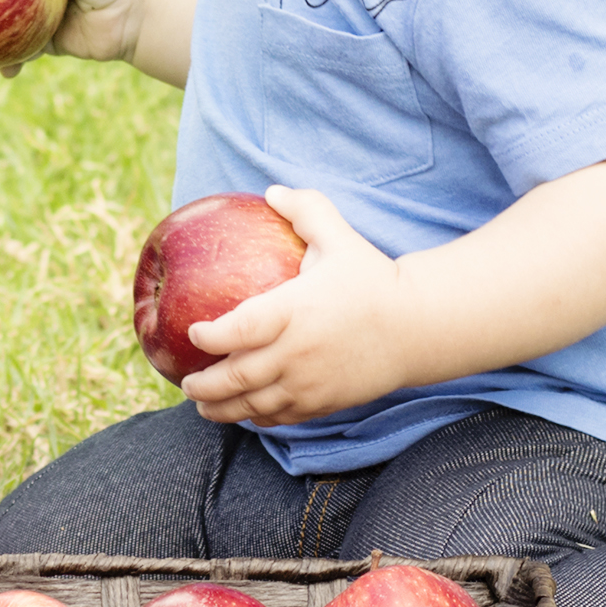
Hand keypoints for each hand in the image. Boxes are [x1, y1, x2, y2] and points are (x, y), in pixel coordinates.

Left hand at [177, 186, 416, 424]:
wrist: (419, 326)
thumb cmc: (373, 277)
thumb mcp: (340, 237)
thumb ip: (306, 211)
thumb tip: (272, 190)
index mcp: (294, 310)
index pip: (238, 329)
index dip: (210, 336)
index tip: (193, 332)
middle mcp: (297, 352)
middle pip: (237, 377)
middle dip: (204, 384)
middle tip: (186, 381)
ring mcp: (310, 383)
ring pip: (255, 405)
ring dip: (223, 408)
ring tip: (203, 405)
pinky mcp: (325, 403)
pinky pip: (282, 416)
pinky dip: (258, 416)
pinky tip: (246, 411)